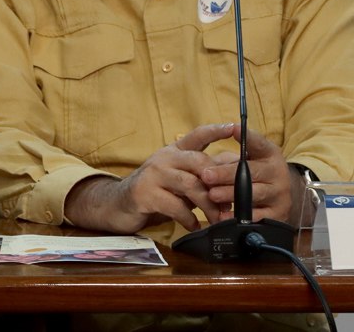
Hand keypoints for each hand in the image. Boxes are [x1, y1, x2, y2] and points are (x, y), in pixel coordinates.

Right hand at [65, 122, 234, 233]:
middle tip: (234, 201)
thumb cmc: (155, 192)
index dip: (215, 130)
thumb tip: (234, 179)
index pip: (197, 136)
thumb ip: (201, 177)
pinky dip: (189, 218)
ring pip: (190, 184)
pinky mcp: (145, 193)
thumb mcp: (178, 181)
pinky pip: (175, 206)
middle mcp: (164, 158)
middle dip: (220, 182)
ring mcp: (153, 174)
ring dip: (208, 204)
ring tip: (218, 218)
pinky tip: (194, 226)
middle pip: (199, 162)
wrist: (119, 204)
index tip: (233, 127)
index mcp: (174, 151)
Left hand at [202, 125, 293, 223]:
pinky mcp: (278, 215)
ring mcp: (280, 195)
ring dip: (230, 195)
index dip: (247, 137)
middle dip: (226, 174)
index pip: (259, 143)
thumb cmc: (255, 172)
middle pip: (251, 172)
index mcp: (270, 154)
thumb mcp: (251, 157)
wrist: (279, 196)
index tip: (232, 129)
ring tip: (212, 195)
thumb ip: (237, 149)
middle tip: (206, 175)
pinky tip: (224, 217)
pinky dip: (240, 217)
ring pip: (253, 194)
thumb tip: (226, 132)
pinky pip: (257, 217)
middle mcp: (278, 173)